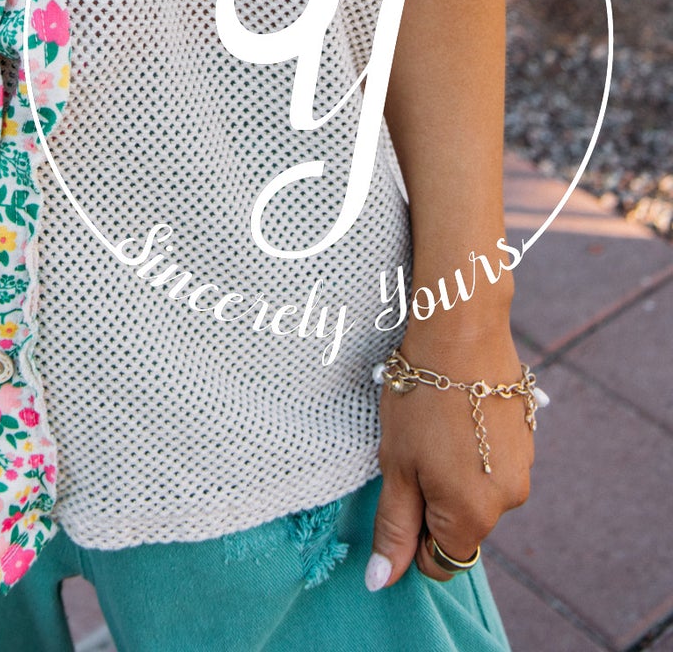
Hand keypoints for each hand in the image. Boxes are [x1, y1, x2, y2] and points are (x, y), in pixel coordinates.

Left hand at [367, 316, 533, 589]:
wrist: (463, 329)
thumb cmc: (421, 396)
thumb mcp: (396, 465)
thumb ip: (394, 527)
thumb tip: (382, 582)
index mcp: (472, 516)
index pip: (441, 561)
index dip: (412, 535)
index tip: (399, 491)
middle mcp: (508, 502)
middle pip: (460, 526)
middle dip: (431, 498)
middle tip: (411, 450)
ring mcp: (523, 469)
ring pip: (477, 492)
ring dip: (453, 472)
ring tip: (435, 424)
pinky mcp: (528, 438)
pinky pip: (493, 462)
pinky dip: (474, 448)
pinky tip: (457, 412)